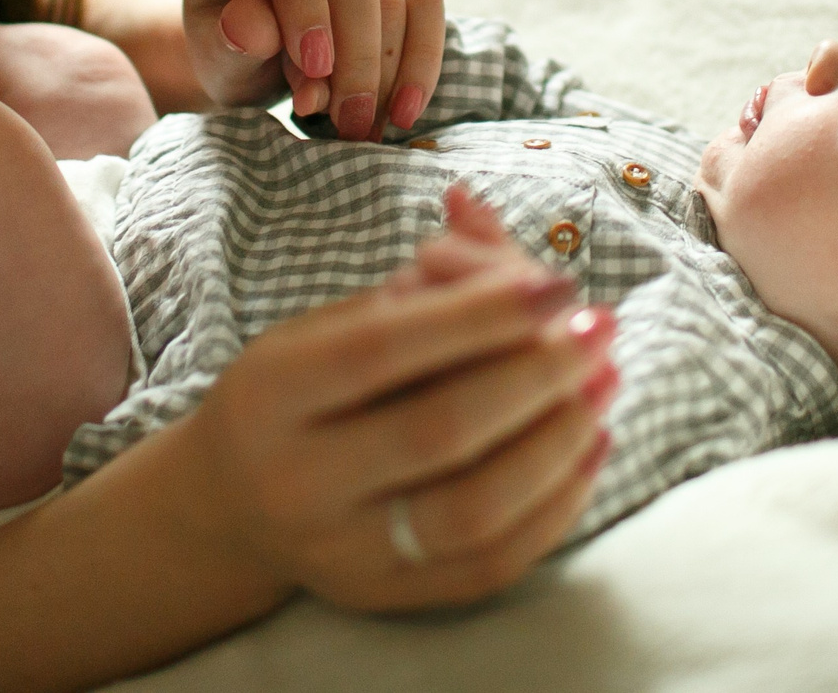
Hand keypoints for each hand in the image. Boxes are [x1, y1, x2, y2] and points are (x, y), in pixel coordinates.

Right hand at [170, 215, 618, 611]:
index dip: (477, 315)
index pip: (382, 351)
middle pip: (436, 433)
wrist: (233, 503)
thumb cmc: (302, 391)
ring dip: (557, 442)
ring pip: (473, 511)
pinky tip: (591, 445)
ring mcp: (344, 552)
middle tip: (599, 328)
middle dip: (536, 375)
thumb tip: (505, 241)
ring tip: (604, 382)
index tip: (556, 283)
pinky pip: (493, 564)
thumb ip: (426, 286)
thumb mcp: (333, 323)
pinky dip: (557, 504)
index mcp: (272, 393)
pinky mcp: (391, 597)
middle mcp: (298, 481)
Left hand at [184, 0, 443, 138]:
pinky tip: (405, 106)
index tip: (314, 71)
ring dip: (391, 64)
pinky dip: (421, 56)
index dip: (302, 0)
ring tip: (370, 125)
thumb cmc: (229, 46)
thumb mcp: (215, 54)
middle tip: (350, 120)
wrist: (254, 49)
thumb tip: (249, 26)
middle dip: (356, 50)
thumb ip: (230, 40)